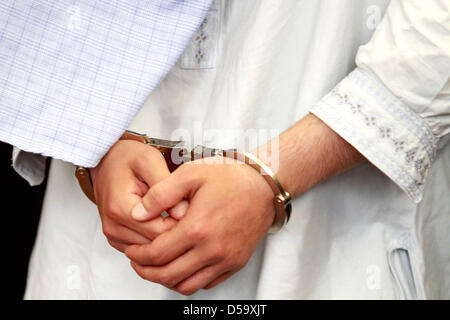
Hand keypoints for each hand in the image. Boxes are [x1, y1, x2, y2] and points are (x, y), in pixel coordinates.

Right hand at [90, 139, 186, 252]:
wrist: (108, 160)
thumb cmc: (128, 158)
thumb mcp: (150, 161)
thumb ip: (166, 186)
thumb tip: (183, 212)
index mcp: (120, 209)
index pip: (159, 233)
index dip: (182, 225)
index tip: (195, 212)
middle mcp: (114, 226)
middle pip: (155, 246)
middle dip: (177, 234)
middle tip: (193, 215)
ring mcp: (114, 235)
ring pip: (150, 252)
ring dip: (167, 239)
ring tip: (180, 217)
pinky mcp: (118, 239)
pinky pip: (143, 250)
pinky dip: (157, 240)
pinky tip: (167, 223)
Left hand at [125, 156, 274, 294]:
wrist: (264, 185)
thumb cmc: (230, 176)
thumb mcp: (190, 173)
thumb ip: (160, 194)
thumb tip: (137, 214)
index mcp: (197, 228)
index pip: (157, 254)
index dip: (138, 255)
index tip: (130, 250)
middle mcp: (212, 250)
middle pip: (168, 276)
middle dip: (146, 272)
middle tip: (137, 261)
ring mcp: (226, 260)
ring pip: (187, 286)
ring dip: (166, 280)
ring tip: (157, 266)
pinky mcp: (236, 263)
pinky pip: (207, 284)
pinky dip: (189, 280)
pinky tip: (182, 265)